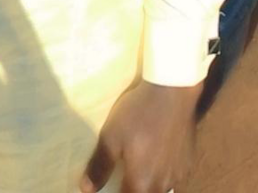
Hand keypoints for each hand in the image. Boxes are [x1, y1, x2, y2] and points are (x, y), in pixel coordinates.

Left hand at [80, 79, 201, 192]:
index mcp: (142, 183)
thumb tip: (86, 189)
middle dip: (135, 189)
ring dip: (151, 183)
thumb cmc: (137, 114)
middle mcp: (163, 184)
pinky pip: (175, 176)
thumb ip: (100, 165)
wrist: (172, 92)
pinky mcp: (188, 160)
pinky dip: (164, 173)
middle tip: (125, 176)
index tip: (111, 185)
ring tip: (142, 168)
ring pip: (163, 188)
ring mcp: (179, 173)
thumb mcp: (111, 136)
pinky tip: (159, 157)